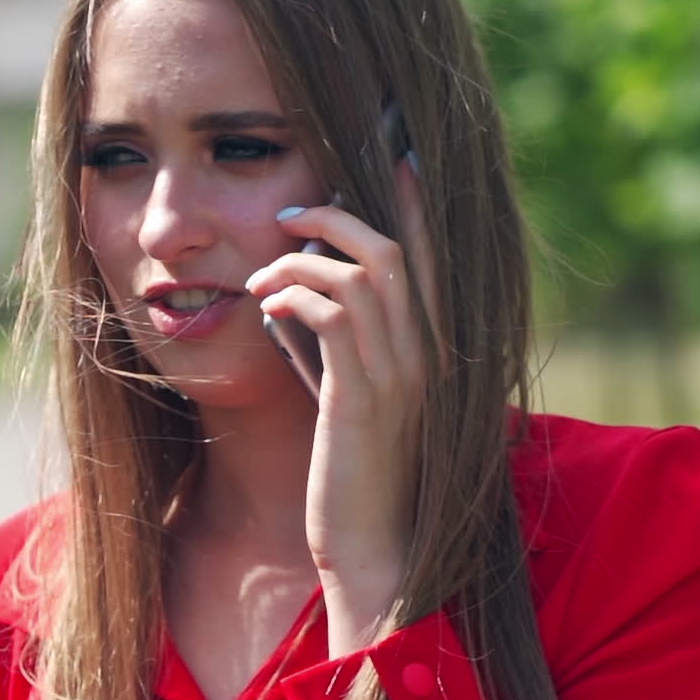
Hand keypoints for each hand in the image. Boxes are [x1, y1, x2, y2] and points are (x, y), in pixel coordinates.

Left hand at [244, 157, 438, 655]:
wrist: (371, 546)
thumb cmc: (357, 469)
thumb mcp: (356, 394)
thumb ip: (344, 342)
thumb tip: (303, 292)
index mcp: (434, 348)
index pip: (433, 257)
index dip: (416, 201)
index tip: (395, 152)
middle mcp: (428, 354)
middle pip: (395, 250)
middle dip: (340, 217)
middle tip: (293, 214)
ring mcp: (399, 376)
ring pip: (362, 276)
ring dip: (303, 258)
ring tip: (265, 268)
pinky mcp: (361, 400)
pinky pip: (331, 318)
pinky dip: (293, 295)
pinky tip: (265, 304)